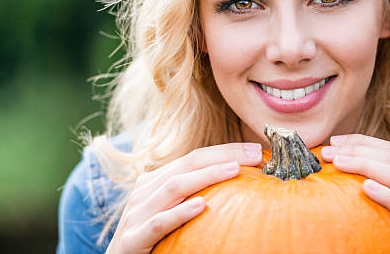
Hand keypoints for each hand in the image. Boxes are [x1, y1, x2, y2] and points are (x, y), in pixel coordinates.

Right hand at [105, 142, 262, 253]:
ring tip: (234, 170)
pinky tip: (200, 206)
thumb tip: (238, 186)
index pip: (194, 158)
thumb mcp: (169, 211)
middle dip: (223, 155)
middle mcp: (145, 191)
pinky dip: (180, 212)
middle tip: (255, 154)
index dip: (225, 150)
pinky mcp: (133, 238)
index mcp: (155, 181)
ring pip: (175, 186)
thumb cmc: (150, 239)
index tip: (255, 149)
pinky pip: (159, 222)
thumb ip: (193, 195)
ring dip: (207, 176)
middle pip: (188, 164)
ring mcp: (138, 213)